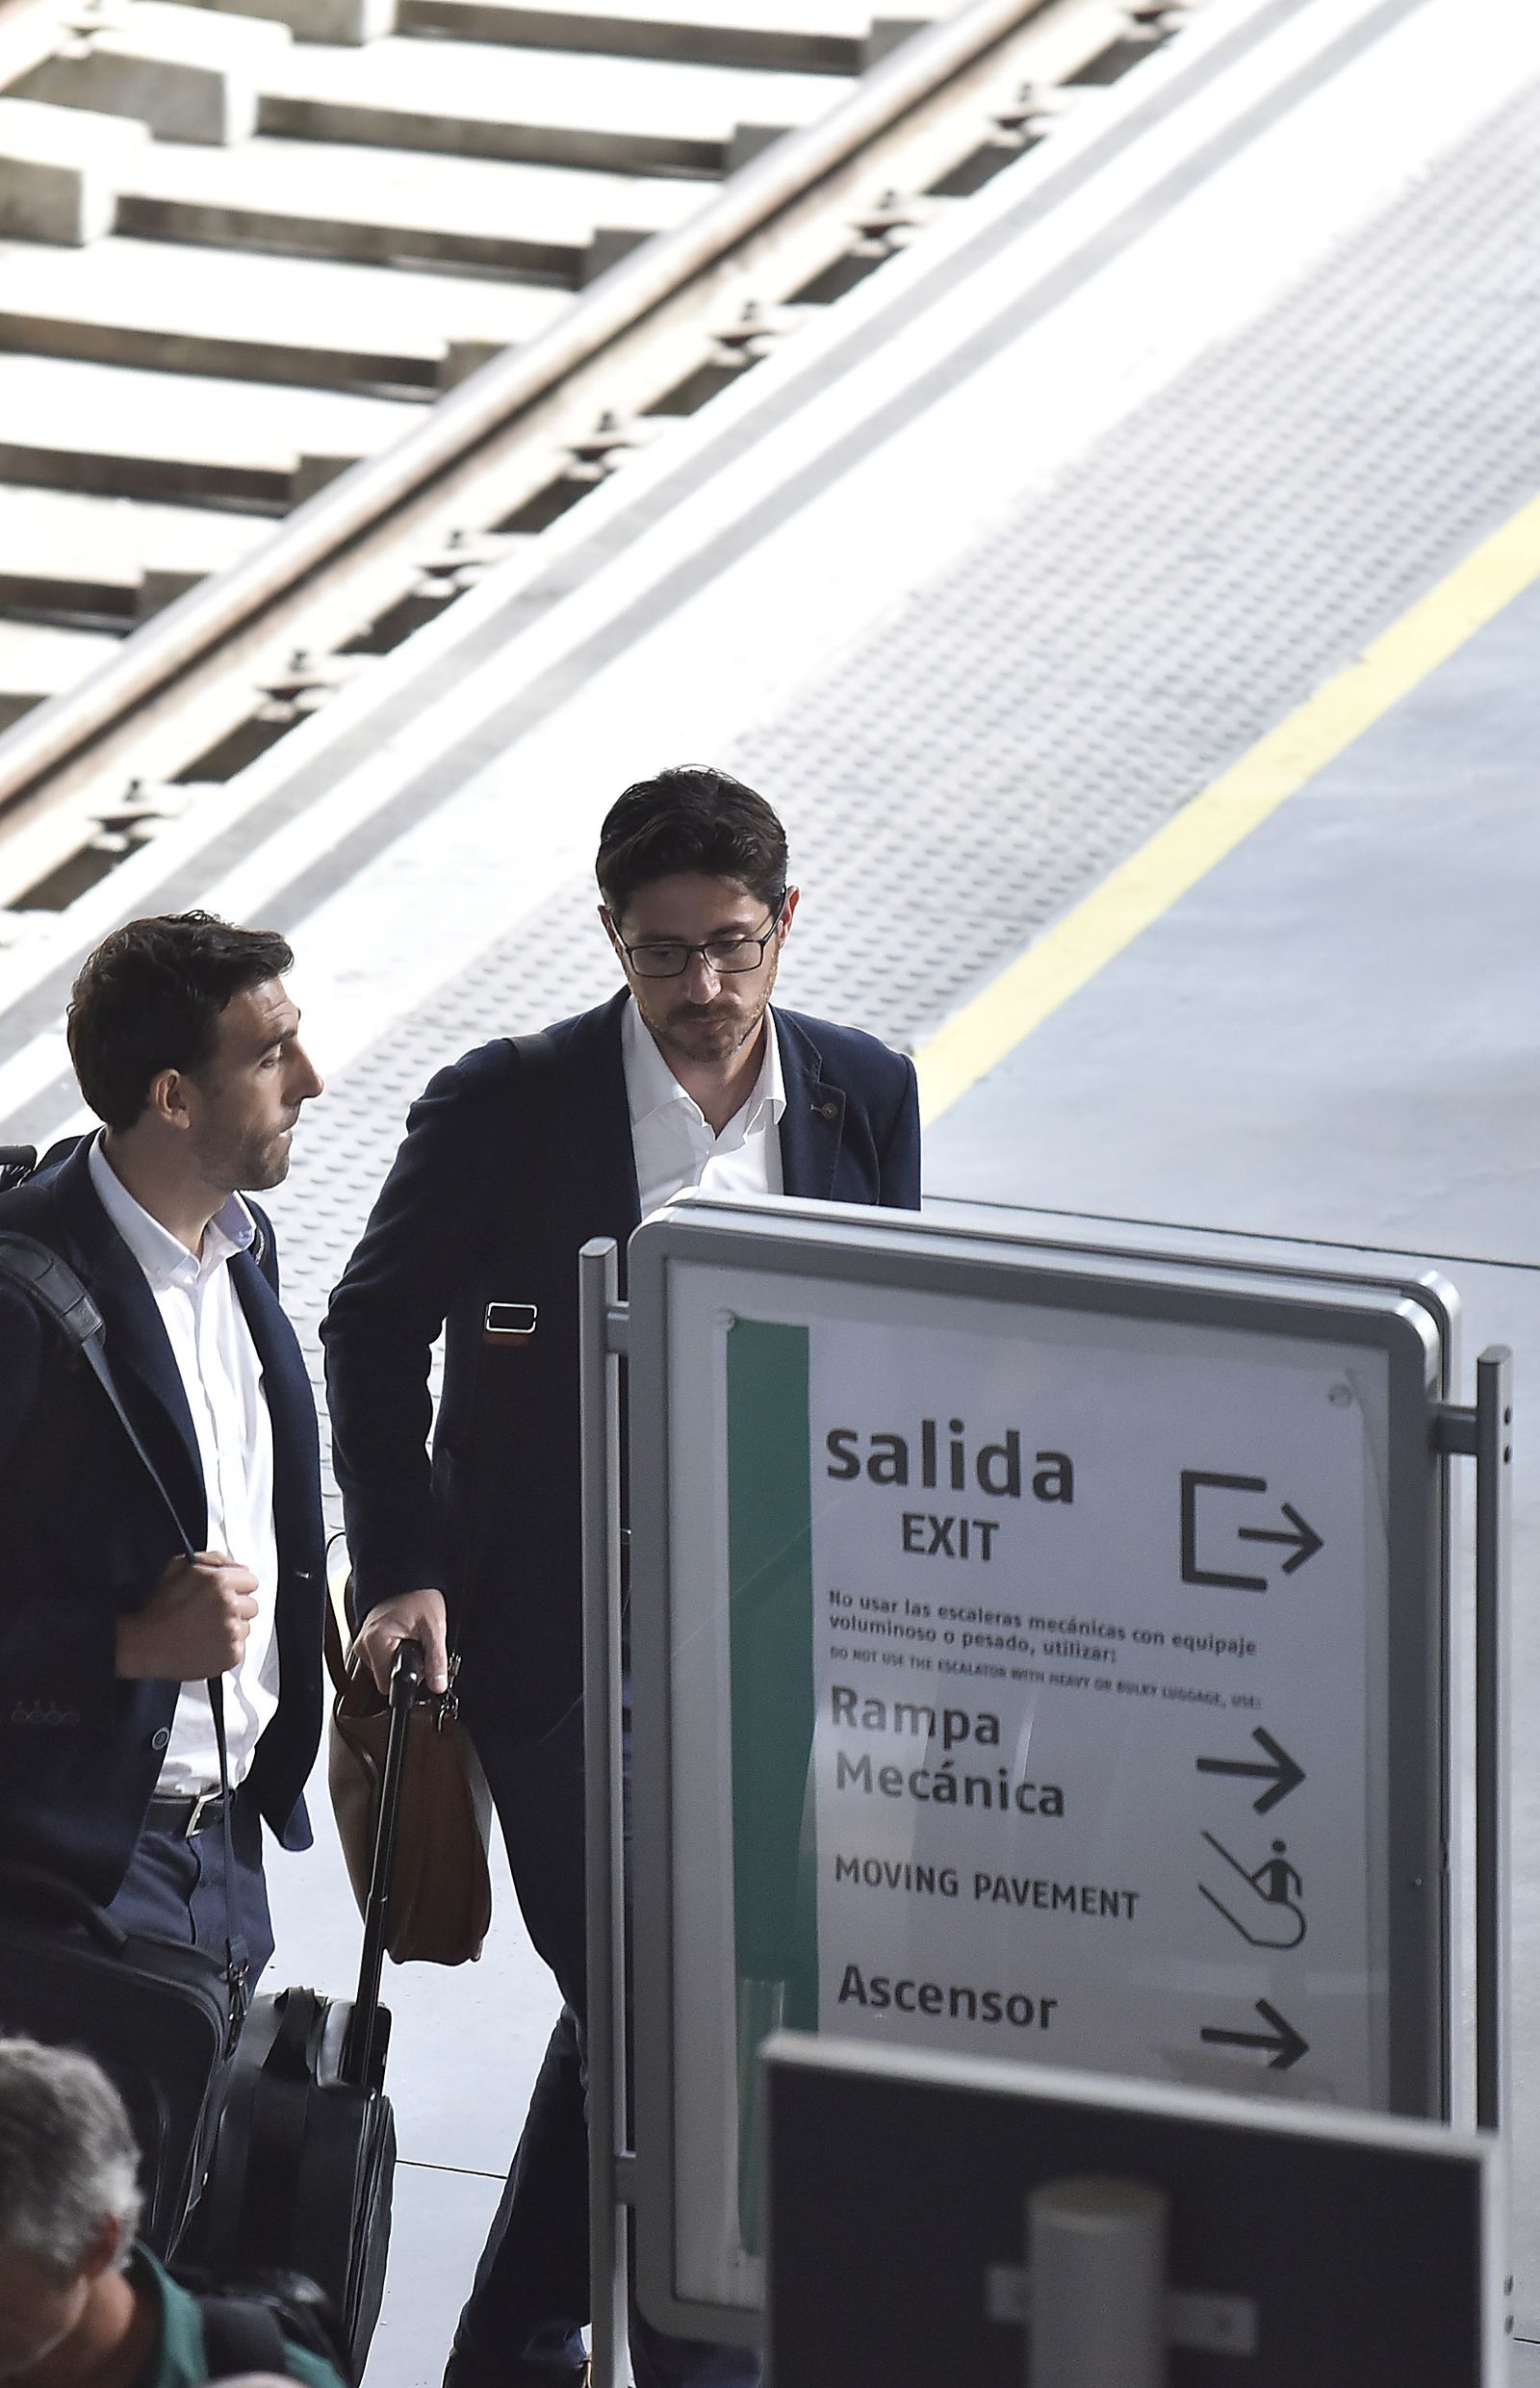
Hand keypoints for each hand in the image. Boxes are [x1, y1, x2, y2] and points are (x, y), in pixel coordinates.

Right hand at [116, 1551, 258, 1680]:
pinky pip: (238, 1648)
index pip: (251, 1581)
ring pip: (246, 1627)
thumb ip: (212, 1559)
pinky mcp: (230, 1654)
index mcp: (220, 1581)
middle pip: (251, 1605)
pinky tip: (206, 1644)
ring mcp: (231, 1632)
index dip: (238, 1587)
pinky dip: (225, 1648)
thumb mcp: (178, 1567)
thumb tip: (235, 1565)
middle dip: (236, 1608)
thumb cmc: (158, 1608)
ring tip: (206, 1630)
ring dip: (231, 1628)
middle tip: (213, 1614)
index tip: (228, 1594)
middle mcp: (229, 1605)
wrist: (144, 1644)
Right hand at [351, 1588, 449, 1696]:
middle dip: (405, 1670)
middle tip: (420, 1649)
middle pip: (385, 1678)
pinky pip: (380, 1660)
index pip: (388, 1684)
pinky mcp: (366, 1642)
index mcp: (376, 1642)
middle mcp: (363, 1645)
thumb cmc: (418, 1596)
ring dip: (399, 1662)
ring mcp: (362, 1644)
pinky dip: (394, 1655)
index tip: (421, 1667)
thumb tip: (438, 1685)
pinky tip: (404, 1640)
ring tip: (412, 1641)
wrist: (406, 1576)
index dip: (409, 1680)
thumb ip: (436, 1660)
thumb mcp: (434, 1628)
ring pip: (383, 1670)